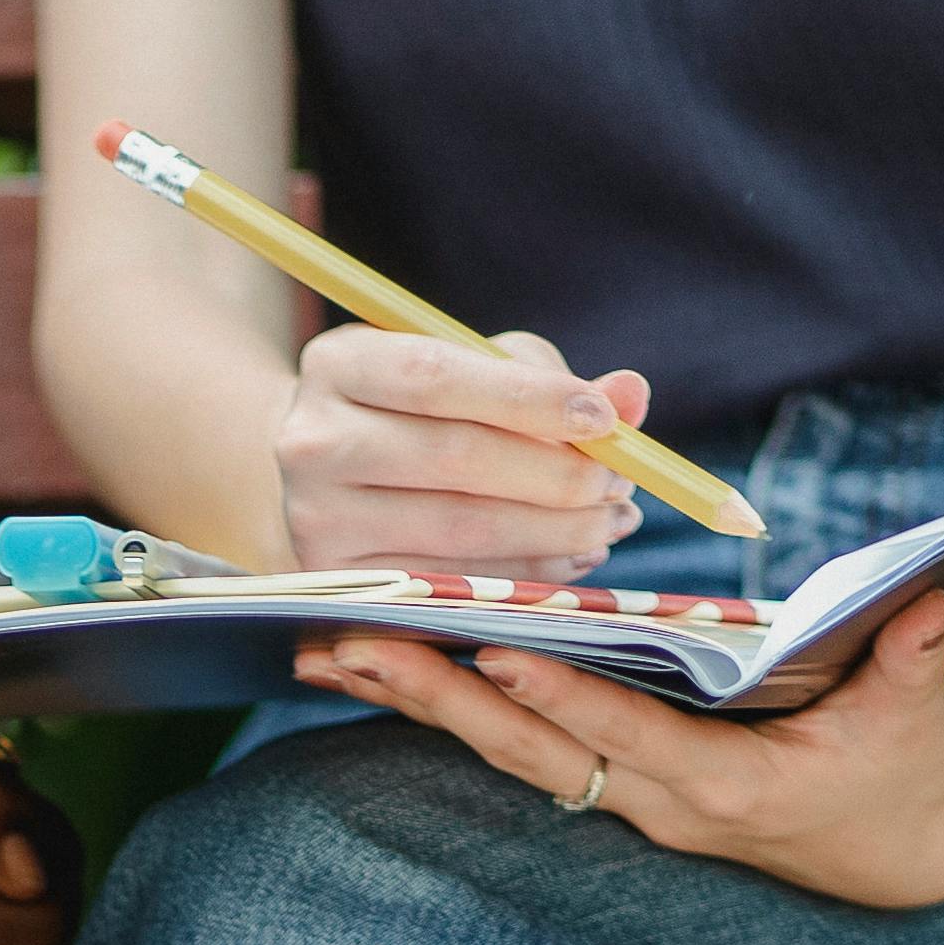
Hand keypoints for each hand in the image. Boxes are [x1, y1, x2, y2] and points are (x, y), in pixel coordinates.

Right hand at [276, 327, 652, 579]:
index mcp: (339, 362)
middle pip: (453, 456)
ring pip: (459, 528)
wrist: (324, 482)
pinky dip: (526, 573)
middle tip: (620, 482)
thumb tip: (631, 394)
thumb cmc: (416, 413)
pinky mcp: (339, 580)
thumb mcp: (469, 372)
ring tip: (611, 519)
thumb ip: (545, 380)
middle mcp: (312, 439)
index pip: (438, 377)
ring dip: (554, 529)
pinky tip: (571, 557)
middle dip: (555, 474)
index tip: (605, 420)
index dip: (528, 399)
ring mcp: (316, 517)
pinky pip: (453, 582)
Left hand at [292, 589, 943, 911]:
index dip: (560, 696)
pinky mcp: (611, 786)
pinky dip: (447, 708)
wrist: (899, 851)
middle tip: (349, 644)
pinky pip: (515, 748)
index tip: (492, 647)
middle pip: (529, 750)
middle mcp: (658, 804)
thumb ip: (908, 662)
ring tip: (325, 652)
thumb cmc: (907, 769)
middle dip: (437, 696)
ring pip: (504, 752)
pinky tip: (381, 670)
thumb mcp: (916, 719)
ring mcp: (627, 802)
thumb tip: (921, 602)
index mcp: (728, 788)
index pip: (626, 738)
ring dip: (415, 702)